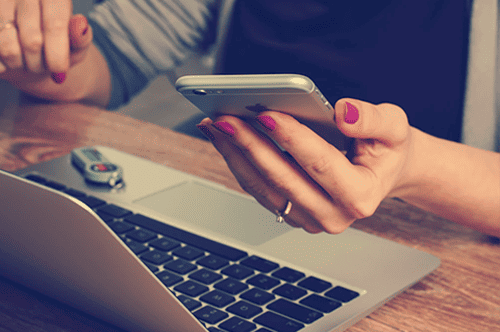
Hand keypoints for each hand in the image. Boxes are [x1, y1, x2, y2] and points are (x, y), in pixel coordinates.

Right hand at [0, 1, 91, 86]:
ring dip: (21, 65)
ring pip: (8, 48)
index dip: (58, 53)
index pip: (55, 25)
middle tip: (44, 66)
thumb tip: (80, 25)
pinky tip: (12, 61)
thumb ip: (81, 37)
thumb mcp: (76, 45)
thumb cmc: (58, 46)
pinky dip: (4, 66)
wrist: (32, 52)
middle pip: (32, 41)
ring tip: (28, 62)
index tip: (59, 70)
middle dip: (40, 64)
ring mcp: (0, 5)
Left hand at [197, 99, 413, 233]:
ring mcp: (309, 219)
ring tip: (216, 125)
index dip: (292, 139)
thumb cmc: (386, 150)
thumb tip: (343, 113)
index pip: (320, 164)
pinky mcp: (292, 213)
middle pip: (283, 179)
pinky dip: (239, 162)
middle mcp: (333, 215)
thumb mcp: (395, 128)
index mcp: (361, 196)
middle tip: (226, 119)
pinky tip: (225, 139)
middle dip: (251, 146)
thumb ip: (373, 119)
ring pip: (263, 187)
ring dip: (236, 155)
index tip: (266, 114)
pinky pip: (259, 189)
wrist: (382, 173)